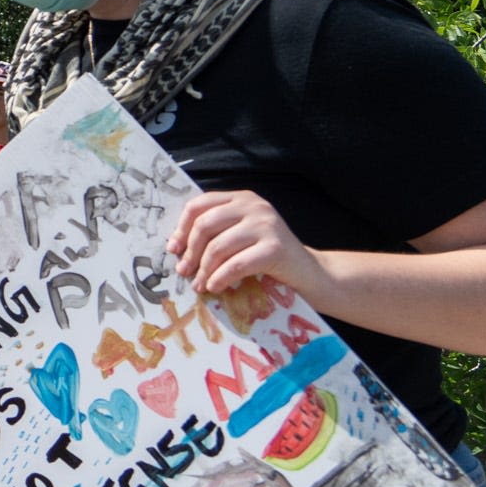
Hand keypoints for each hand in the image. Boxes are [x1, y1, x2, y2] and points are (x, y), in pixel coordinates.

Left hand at [168, 190, 324, 298]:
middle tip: (183, 271)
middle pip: (204, 225)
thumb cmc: (269, 258)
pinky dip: (220, 278)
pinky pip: (235, 264)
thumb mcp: (241, 237)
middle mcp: (254, 206)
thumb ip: (216, 232)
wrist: (312, 275)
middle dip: (190, 252)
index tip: (173, 249)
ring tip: (199, 285)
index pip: (199, 205)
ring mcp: (267, 225)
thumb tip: (175, 247)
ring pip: (218, 247)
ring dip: (203, 270)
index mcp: (241, 199)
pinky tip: (215, 287)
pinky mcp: (275, 248)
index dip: (181, 228)